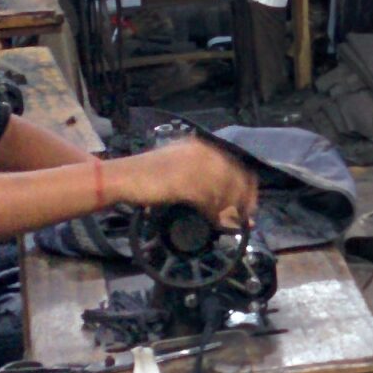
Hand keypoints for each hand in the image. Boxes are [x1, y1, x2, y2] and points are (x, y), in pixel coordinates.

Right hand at [142, 138, 257, 226]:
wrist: (120, 177)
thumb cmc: (148, 176)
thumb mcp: (180, 169)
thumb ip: (204, 180)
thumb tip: (227, 201)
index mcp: (201, 146)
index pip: (234, 165)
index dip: (247, 187)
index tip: (251, 205)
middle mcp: (200, 152)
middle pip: (233, 178)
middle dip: (242, 202)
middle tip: (245, 221)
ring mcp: (192, 166)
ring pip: (222, 191)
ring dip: (229, 211)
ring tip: (229, 226)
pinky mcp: (183, 182)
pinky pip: (207, 201)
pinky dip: (213, 215)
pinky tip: (213, 224)